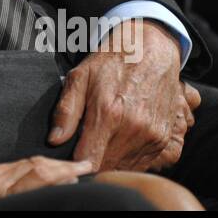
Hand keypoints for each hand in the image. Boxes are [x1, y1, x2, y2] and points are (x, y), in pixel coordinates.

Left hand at [0, 156, 92, 209]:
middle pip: (34, 164)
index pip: (41, 174)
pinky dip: (24, 168)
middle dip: (60, 166)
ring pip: (20, 163)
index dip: (66, 171)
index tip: (84, 168)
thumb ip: (26, 201)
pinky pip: (3, 166)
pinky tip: (33, 171)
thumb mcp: (0, 212)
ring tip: (64, 168)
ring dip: (44, 166)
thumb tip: (48, 195)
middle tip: (82, 165)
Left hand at [50, 20, 193, 171]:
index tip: (69, 159)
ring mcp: (152, 135)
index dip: (76, 165)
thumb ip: (66, 111)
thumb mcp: (80, 76)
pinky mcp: (163, 137)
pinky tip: (118, 144)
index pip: (89, 160)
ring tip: (101, 145)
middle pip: (106, 167)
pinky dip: (128, 159)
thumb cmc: (112, 61)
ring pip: (124, 168)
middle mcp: (134, 128)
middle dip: (91, 164)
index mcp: (109, 114)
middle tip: (83, 149)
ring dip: (110, 163)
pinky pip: (142, 163)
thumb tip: (55, 140)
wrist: (152, 50)